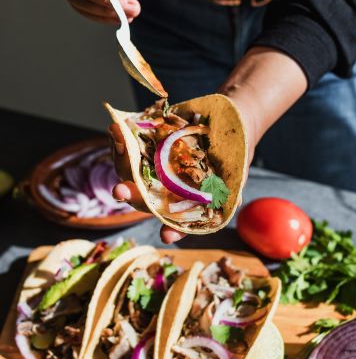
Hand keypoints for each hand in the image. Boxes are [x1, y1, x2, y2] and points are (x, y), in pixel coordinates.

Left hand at [108, 47, 306, 243]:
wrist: (228, 124)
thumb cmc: (234, 158)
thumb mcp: (235, 179)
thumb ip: (225, 196)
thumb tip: (220, 213)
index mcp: (182, 202)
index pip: (175, 222)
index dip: (171, 229)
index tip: (166, 235)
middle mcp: (163, 188)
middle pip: (142, 196)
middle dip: (130, 194)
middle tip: (120, 191)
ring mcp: (152, 166)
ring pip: (130, 171)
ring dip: (121, 160)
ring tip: (118, 144)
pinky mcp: (146, 145)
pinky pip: (129, 145)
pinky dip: (120, 137)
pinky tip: (117, 129)